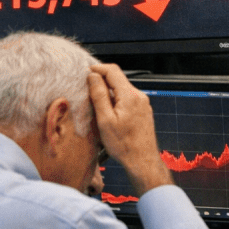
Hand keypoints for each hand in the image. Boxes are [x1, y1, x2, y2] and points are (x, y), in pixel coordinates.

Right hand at [88, 63, 172, 195]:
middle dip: (102, 82)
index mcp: (130, 95)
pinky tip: (108, 113)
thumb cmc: (124, 144)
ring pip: (122, 90)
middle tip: (86, 90)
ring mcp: (143, 103)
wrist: (142, 160)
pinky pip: (127, 99)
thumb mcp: (105, 120)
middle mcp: (139, 96)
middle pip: (118, 80)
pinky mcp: (143, 111)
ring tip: (96, 105)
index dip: (97, 69)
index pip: (113, 71)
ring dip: (108, 93)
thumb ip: (99, 95)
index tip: (85, 73)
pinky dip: (116, 101)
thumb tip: (93, 76)